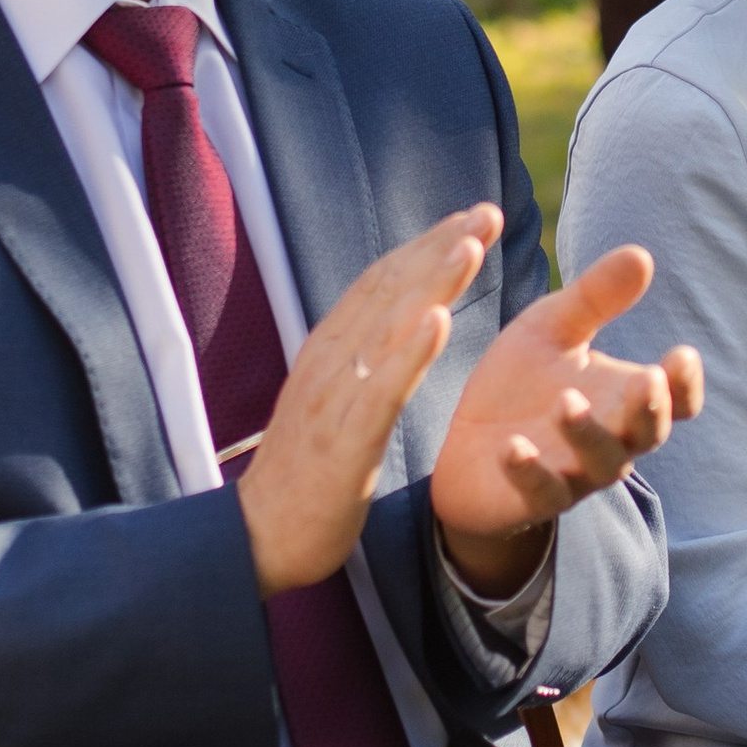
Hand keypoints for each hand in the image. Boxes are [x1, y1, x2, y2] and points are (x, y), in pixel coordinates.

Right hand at [237, 208, 497, 599]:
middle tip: (488, 211)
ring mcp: (335, 395)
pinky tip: (440, 321)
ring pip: (388, 325)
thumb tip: (391, 325)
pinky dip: (410, 350)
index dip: (425, 246)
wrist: (258, 535)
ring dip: (431, 281)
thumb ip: (356, 359)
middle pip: (390, 289)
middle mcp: (330, 359)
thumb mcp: (332, 399)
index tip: (468, 218)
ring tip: (470, 244)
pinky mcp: (344, 437)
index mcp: (329, 350)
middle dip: (440, 246)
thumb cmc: (304, 470)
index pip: (381, 282)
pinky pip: (382, 387)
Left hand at [430, 246, 702, 597]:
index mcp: (623, 399)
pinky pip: (540, 491)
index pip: (675, 399)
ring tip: (567, 402)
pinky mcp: (530, 498)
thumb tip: (642, 253)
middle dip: (650, 408)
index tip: (682, 354)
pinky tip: (512, 446)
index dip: (685, 383)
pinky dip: (528, 470)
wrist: (465, 444)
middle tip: (647, 380)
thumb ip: (596, 297)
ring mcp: (573, 473)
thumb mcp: (554, 329)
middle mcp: (610, 440)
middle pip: (648, 432)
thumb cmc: (522, 383)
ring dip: (586, 433)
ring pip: (599, 463)